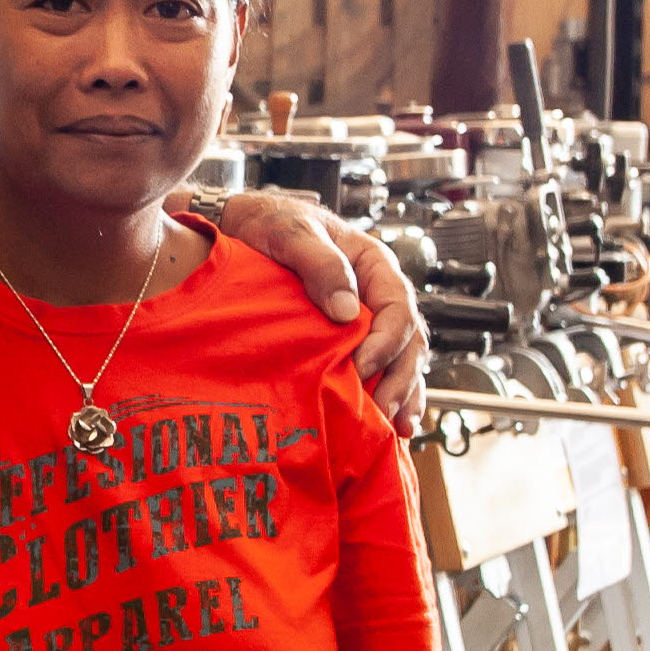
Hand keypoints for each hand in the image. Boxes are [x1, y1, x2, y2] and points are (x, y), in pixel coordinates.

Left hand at [184, 189, 427, 431]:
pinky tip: (386, 423)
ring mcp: (367, 317)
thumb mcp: (292, 233)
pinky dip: (385, 393)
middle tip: (385, 412)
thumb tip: (346, 310)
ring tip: (397, 428)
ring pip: (400, 358)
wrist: (242, 226)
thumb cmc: (270, 222)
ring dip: (402, 393)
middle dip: (401, 378)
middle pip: (407, 339)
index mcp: (374, 264)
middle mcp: (377, 293)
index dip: (386, 341)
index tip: (363, 366)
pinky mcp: (349, 337)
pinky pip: (379, 367)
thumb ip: (321, 264)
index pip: (397, 306)